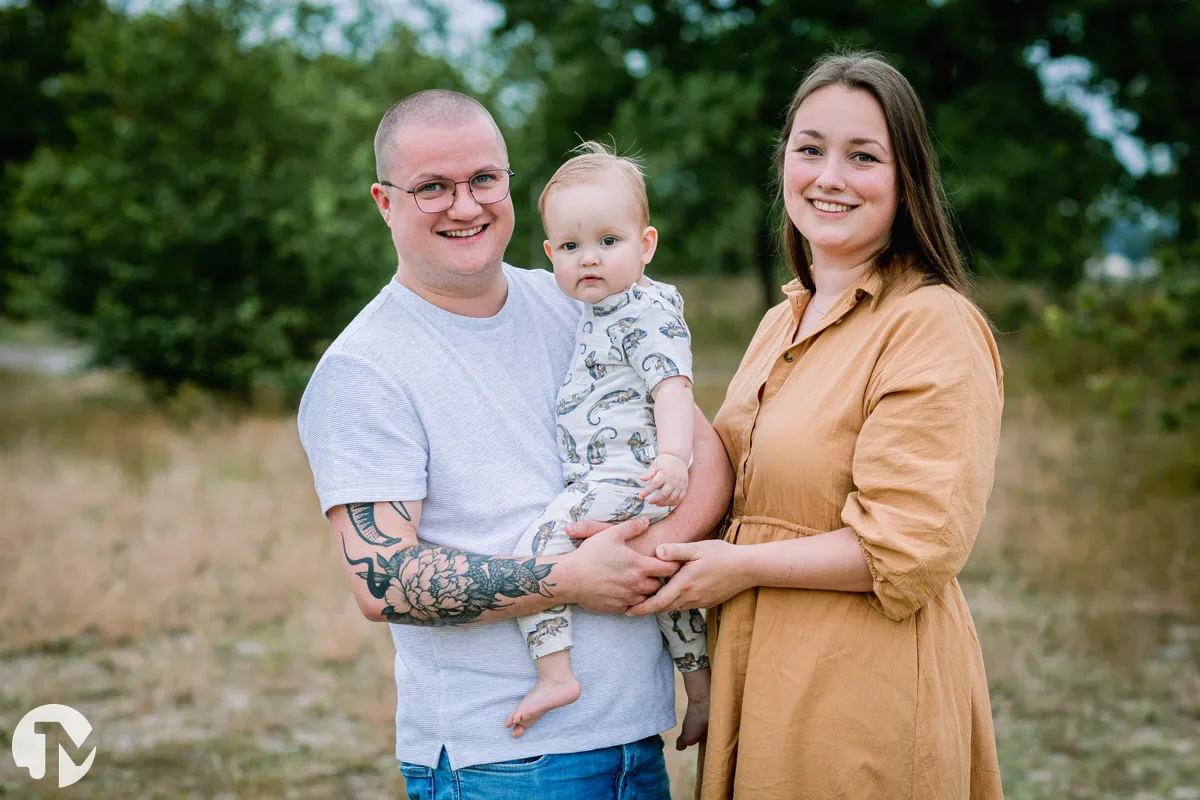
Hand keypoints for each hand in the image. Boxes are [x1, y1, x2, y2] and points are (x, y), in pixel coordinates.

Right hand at [568, 517, 680, 613]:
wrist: (571, 578)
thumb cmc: (591, 554)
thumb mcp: (610, 534)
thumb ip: (631, 527)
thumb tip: (645, 521)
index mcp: (640, 566)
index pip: (670, 568)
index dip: (673, 565)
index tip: (670, 562)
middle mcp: (638, 585)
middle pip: (661, 585)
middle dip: (660, 580)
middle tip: (654, 572)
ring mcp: (629, 598)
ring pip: (647, 598)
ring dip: (646, 591)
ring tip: (638, 582)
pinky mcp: (618, 608)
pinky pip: (633, 606)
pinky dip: (632, 600)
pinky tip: (625, 591)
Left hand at [627, 539, 750, 614]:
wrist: (747, 568)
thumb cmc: (722, 554)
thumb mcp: (697, 548)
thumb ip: (675, 551)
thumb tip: (656, 551)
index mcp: (684, 584)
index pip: (657, 602)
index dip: (641, 608)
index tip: (628, 611)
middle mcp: (690, 597)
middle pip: (663, 607)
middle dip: (647, 608)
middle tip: (631, 608)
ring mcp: (699, 602)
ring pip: (675, 607)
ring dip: (662, 605)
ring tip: (648, 600)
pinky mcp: (707, 602)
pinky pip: (686, 605)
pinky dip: (675, 603)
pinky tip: (673, 594)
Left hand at [640, 453, 688, 506]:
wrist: (678, 458)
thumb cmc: (665, 461)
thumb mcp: (655, 464)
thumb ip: (649, 472)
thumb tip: (641, 479)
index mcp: (664, 474)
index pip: (654, 485)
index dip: (646, 492)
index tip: (641, 496)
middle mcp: (672, 480)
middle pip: (664, 494)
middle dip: (655, 500)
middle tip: (648, 502)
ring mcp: (679, 485)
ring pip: (672, 498)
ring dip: (664, 503)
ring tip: (657, 504)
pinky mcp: (684, 487)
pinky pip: (680, 498)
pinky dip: (674, 503)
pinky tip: (667, 504)